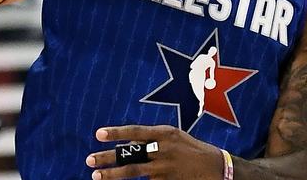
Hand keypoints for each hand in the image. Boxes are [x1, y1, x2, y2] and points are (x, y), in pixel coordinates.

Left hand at [86, 125, 222, 179]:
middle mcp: (163, 150)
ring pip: (134, 171)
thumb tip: (128, 144)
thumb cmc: (192, 149)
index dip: (117, 133)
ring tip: (96, 176)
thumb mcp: (174, 136)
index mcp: (165, 133)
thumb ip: (152, 139)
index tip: (98, 134)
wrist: (217, 168)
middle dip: (108, 158)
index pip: (136, 131)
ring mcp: (165, 168)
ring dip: (113, 174)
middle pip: (130, 154)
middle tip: (89, 160)